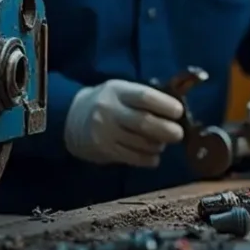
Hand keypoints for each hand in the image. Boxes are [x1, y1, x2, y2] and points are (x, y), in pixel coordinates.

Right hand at [63, 80, 185, 166]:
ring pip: (140, 143)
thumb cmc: (106, 102)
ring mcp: (106, 133)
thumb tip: (177, 109)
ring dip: (157, 145)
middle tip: (178, 134)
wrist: (71, 119)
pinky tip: (153, 156)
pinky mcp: (105, 151)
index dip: (165, 105)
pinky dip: (148, 159)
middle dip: (167, 130)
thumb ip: (144, 97)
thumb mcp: (120, 91)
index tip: (179, 112)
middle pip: (144, 123)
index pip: (144, 97)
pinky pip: (133, 158)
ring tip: (162, 143)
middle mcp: (110, 111)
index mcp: (117, 91)